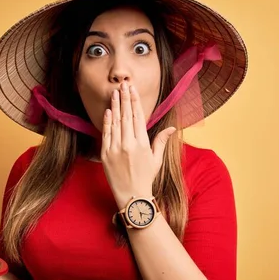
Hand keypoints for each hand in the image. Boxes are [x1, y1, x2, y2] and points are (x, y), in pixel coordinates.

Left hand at [101, 82, 175, 209]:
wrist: (131, 196)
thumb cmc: (146, 178)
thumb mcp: (156, 159)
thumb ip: (161, 141)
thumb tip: (172, 128)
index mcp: (143, 143)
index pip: (138, 117)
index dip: (135, 101)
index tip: (132, 89)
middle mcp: (129, 144)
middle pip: (126, 115)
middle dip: (124, 98)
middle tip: (122, 84)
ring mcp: (116, 149)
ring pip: (115, 122)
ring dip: (115, 106)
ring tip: (115, 93)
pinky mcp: (106, 154)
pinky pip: (106, 134)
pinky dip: (107, 122)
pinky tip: (108, 111)